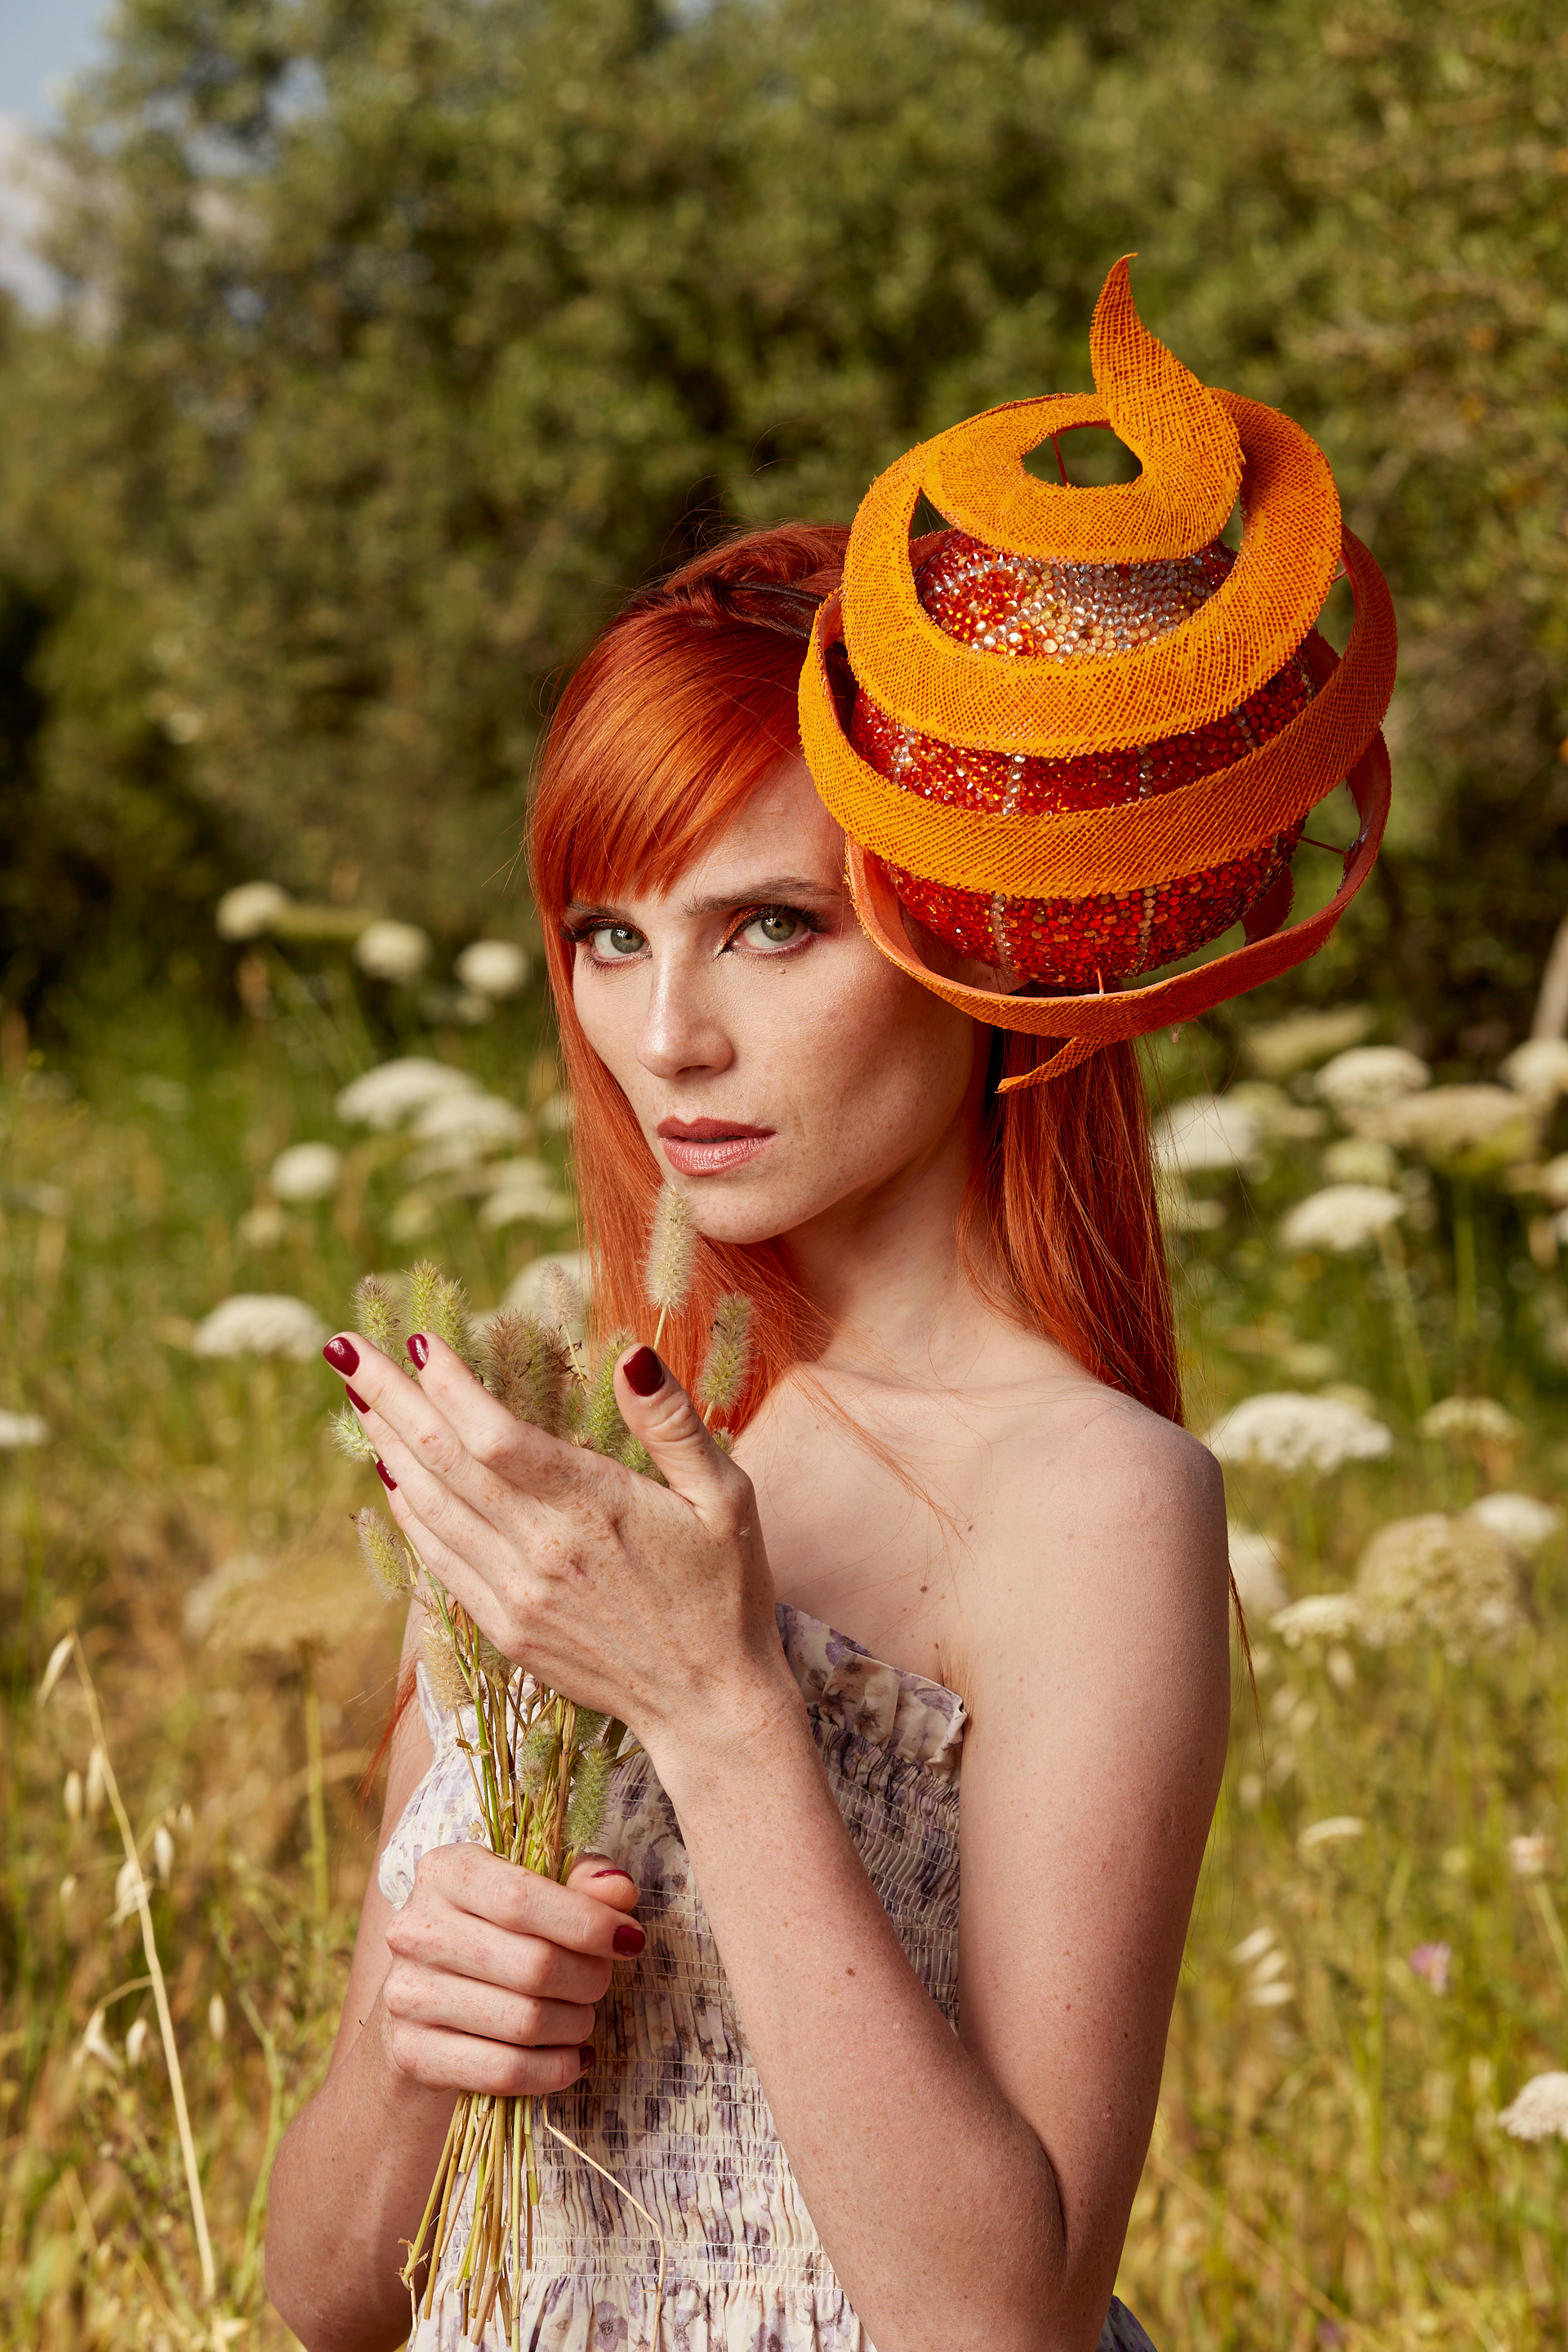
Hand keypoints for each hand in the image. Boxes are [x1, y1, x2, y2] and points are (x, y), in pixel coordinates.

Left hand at [325, 1331, 800, 1760]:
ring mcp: (516, 1595)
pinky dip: (408, 1512)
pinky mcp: (505, 1630)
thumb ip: (673, 1424)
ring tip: (357, 1395)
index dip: (447, 1384)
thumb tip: (631, 1354)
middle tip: (342, 1348)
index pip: (493, 1435)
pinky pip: (439, 1560)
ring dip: (385, 1446)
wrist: (710, 1705)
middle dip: (388, 1397)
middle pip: (442, 1461)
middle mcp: (542, 1550)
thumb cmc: (726, 1590)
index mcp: (594, 1508)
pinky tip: (390, 1476)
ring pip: (429, 1508)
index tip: (416, 1340)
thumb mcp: (726, 1495)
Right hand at [379, 1845, 643, 2097]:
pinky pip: (503, 2071)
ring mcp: (407, 1995)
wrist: (424, 2004)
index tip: (630, 1940)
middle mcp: (416, 1929)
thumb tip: (620, 1891)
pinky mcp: (412, 2054)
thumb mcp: (534, 1890)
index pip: (523, 1898)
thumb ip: (581, 1882)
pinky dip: (554, 2070)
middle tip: (601, 1982)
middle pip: (534, 1965)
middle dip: (589, 1979)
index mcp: (446, 1871)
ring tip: (581, 2017)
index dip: (588, 1923)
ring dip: (575, 2025)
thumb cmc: (495, 1934)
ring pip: (525, 2022)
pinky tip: (573, 2059)